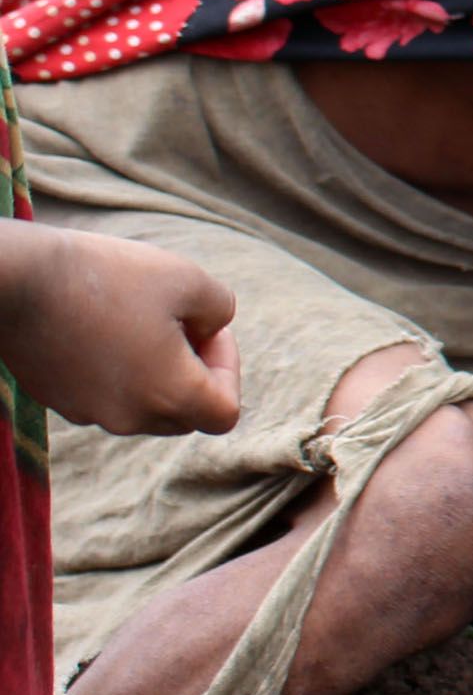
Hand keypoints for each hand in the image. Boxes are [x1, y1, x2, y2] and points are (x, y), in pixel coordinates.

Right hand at [0, 225, 240, 435]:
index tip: (209, 329)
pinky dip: (116, 371)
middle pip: (184, 415)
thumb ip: (220, 311)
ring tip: (141, 320)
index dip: (229, 369)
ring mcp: (87, 412)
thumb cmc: (111, 277)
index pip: (224, 413)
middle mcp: (129, 417)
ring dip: (155, 372)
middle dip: (194, 373)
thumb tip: (211, 329)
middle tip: (182, 323)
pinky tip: (103, 326)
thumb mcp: (190, 279)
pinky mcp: (56, 398)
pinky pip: (103, 395)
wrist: (20, 280)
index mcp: (169, 396)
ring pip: (142, 406)